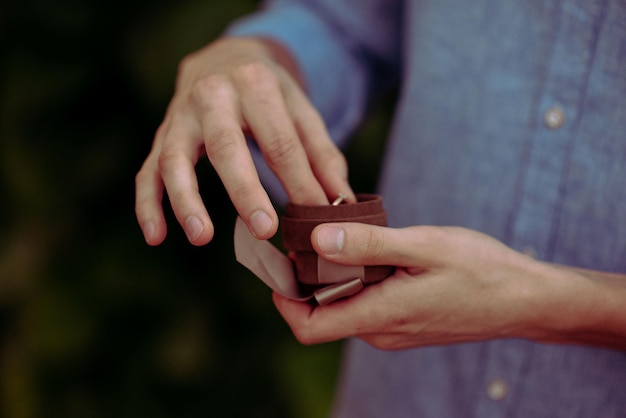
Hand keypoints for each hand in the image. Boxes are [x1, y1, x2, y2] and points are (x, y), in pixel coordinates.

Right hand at [135, 37, 353, 244]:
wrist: (225, 57)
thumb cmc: (269, 93)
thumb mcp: (301, 110)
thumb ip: (322, 155)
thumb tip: (342, 203)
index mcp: (256, 85)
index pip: (280, 141)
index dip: (300, 183)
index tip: (315, 217)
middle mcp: (213, 96)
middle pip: (226, 147)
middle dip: (245, 191)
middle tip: (265, 229)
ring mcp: (181, 116)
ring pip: (174, 158)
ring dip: (185, 200)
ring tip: (202, 238)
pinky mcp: (162, 135)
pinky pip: (147, 170)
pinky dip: (146, 204)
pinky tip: (155, 236)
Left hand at [273, 222, 599, 349]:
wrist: (523, 298)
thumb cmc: (480, 270)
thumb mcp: (423, 247)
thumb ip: (368, 245)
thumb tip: (317, 241)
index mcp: (380, 315)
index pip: (308, 326)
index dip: (282, 298)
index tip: (277, 261)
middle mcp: (380, 330)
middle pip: (321, 310)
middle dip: (308, 275)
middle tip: (311, 230)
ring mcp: (392, 329)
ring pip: (344, 303)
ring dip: (336, 273)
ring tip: (348, 234)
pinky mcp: (404, 321)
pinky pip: (366, 302)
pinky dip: (359, 278)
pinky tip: (377, 251)